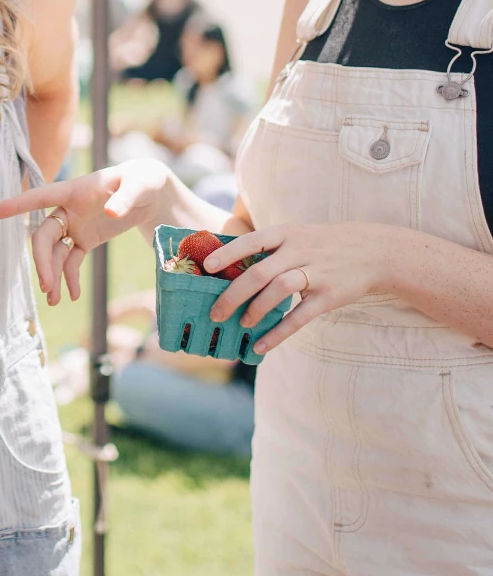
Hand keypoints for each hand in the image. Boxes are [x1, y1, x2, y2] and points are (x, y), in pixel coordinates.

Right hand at [0, 160, 171, 305]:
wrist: (151, 192)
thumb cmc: (142, 180)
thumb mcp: (138, 185)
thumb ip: (124, 198)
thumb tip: (111, 214)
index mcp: (73, 191)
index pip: (37, 198)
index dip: (13, 205)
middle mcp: (68, 209)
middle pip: (44, 236)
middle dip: (42, 261)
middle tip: (46, 287)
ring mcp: (75, 226)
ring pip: (55, 252)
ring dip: (52, 275)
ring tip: (56, 300)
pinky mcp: (86, 239)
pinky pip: (72, 260)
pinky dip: (70, 278)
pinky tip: (72, 295)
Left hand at [203, 221, 398, 353]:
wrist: (372, 251)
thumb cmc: (322, 244)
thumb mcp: (297, 235)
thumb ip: (269, 248)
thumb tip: (230, 265)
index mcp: (286, 234)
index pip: (251, 241)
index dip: (228, 253)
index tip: (207, 267)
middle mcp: (298, 250)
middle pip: (259, 273)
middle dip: (233, 294)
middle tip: (216, 311)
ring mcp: (315, 273)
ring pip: (278, 290)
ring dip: (256, 309)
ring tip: (240, 323)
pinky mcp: (328, 296)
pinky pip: (299, 317)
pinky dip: (278, 333)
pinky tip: (261, 345)